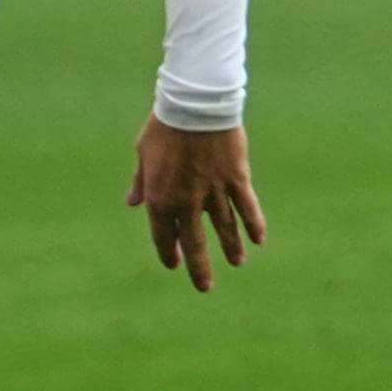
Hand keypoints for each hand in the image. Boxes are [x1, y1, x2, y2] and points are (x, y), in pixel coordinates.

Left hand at [127, 121, 264, 294]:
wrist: (193, 104)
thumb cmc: (164, 126)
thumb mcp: (143, 153)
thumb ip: (140, 182)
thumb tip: (132, 203)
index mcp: (159, 197)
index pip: (163, 235)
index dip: (168, 252)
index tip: (175, 263)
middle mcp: (185, 201)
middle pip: (194, 242)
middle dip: (199, 267)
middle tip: (204, 287)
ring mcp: (213, 192)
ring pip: (225, 228)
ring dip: (231, 248)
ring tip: (237, 263)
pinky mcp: (236, 179)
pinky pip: (247, 208)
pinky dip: (254, 224)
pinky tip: (259, 239)